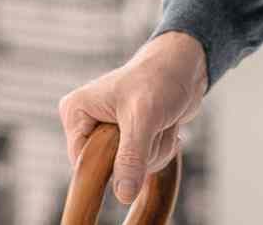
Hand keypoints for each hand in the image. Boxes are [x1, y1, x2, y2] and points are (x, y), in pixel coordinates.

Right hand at [58, 31, 206, 203]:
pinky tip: (165, 126)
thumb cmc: (159, 79)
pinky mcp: (129, 139)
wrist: (186, 67)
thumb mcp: (143, 118)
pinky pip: (144, 164)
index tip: (137, 141)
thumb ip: (131, 157)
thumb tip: (122, 195)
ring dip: (155, 150)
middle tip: (153, 123)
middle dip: (142, 153)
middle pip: (109, 169)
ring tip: (160, 121)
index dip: (113, 162)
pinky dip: (161, 149)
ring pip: (131, 170)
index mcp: (76, 112)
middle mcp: (88, 123)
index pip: (84, 163)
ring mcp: (109, 132)